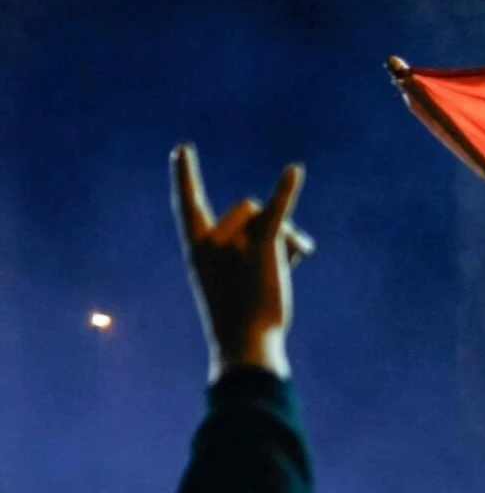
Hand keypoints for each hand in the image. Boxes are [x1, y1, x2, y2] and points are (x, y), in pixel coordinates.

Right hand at [171, 143, 311, 381]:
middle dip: (265, 228)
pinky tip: (294, 170)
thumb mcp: (239, 279)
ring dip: (285, 238)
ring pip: (268, 214)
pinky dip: (287, 189)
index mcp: (196, 248)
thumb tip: (295, 240)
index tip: (182, 149)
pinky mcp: (264, 246)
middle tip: (268, 269)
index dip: (185, 177)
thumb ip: (256, 249)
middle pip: (247, 207)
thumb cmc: (243, 319)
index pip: (188, 204)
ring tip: (288, 266)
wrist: (247, 343)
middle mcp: (212, 239)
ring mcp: (235, 241)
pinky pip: (277, 211)